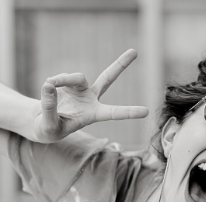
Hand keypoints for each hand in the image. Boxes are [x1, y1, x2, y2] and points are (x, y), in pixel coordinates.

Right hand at [33, 49, 148, 142]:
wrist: (42, 122)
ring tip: (51, 87)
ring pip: (77, 77)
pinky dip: (54, 82)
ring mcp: (81, 89)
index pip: (114, 113)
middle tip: (135, 51)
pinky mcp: (68, 82)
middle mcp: (91, 99)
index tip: (146, 112)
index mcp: (94, 115)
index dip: (129, 112)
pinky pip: (61, 77)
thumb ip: (49, 108)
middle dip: (120, 64)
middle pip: (107, 78)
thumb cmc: (49, 130)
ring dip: (63, 80)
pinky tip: (49, 89)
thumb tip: (49, 85)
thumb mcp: (48, 126)